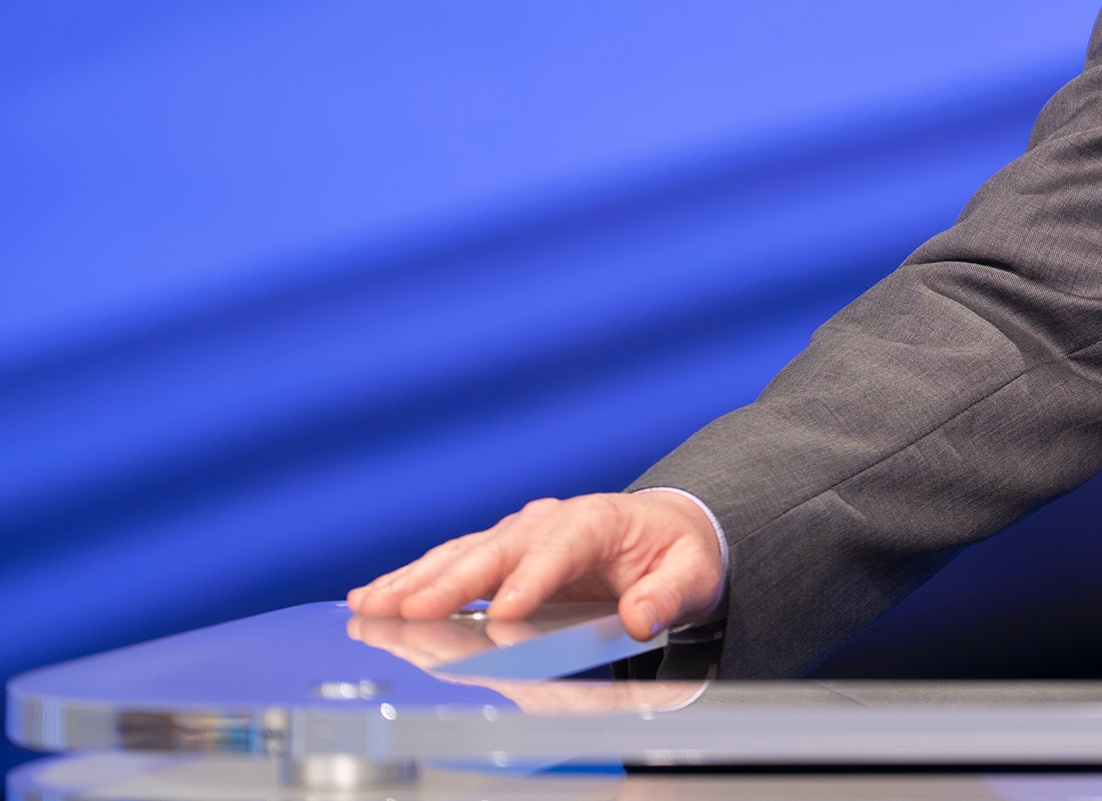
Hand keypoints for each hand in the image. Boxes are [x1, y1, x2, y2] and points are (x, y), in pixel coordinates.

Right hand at [347, 490, 723, 641]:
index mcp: (598, 521)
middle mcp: (549, 521)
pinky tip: (373, 597)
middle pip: (497, 550)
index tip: (506, 612)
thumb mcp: (691, 575)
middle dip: (453, 581)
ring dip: (416, 580)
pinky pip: (451, 564)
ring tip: (373, 604)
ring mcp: (519, 534)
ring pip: (462, 555)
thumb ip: (667, 595)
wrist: (665, 532)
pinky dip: (412, 580)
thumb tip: (641, 618)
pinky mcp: (499, 552)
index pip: (561, 548)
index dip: (532, 578)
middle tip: (411, 610)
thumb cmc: (677, 554)